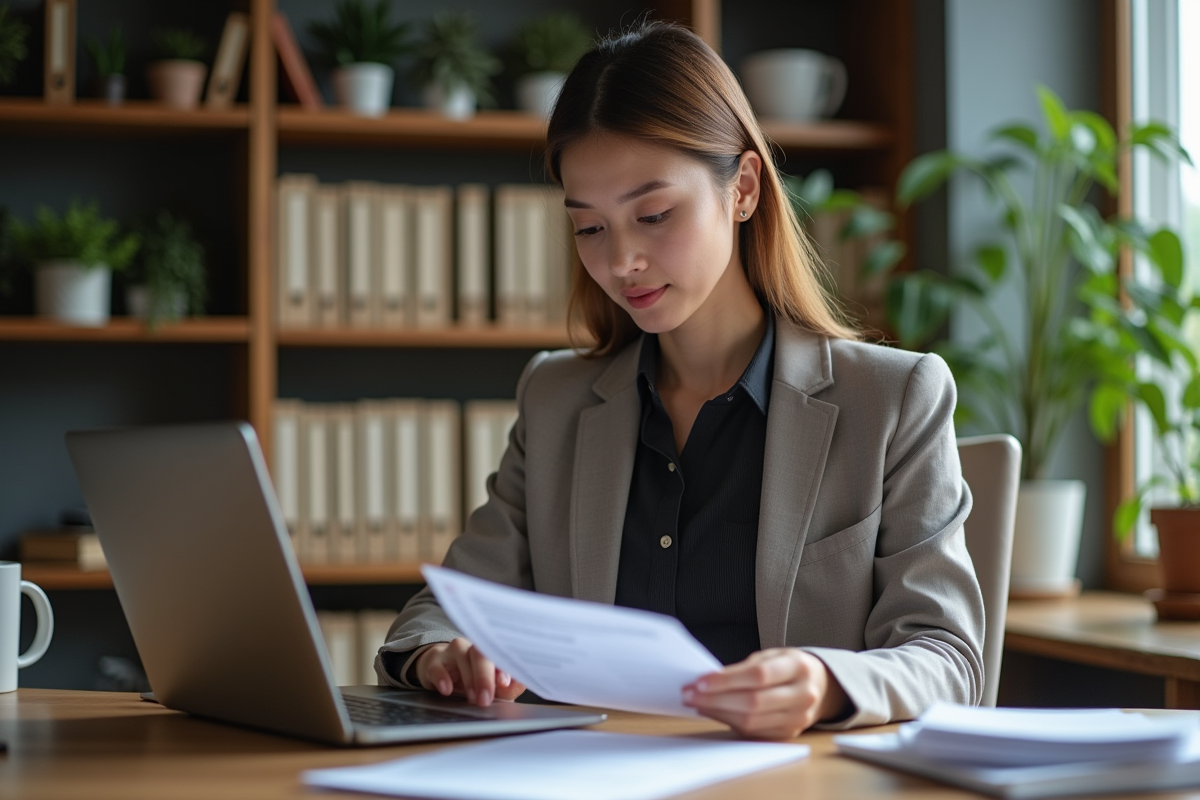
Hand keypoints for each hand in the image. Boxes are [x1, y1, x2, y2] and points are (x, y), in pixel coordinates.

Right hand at [413, 637, 525, 706]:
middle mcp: (473, 648)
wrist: (442, 674)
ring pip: (461, 654)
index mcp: (491, 652)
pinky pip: (437, 665)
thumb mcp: (493, 687)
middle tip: (486, 699)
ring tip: (472, 698)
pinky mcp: (434, 661)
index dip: (504, 666)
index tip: (505, 683)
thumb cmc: (473, 680)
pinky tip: (447, 689)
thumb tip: (522, 683)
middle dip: (485, 676)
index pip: (499, 653)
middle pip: (481, 652)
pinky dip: (442, 677)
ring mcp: (453, 652)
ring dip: (468, 677)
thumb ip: (509, 687)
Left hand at [681, 648, 847, 738]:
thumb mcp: (773, 655)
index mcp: (799, 668)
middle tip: (689, 694)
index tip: (700, 681)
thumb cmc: (789, 667)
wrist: (820, 687)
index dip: (727, 680)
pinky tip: (713, 712)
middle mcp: (802, 695)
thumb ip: (746, 667)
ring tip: (696, 703)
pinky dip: (729, 722)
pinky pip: (753, 732)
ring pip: (751, 721)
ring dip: (718, 712)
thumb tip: (710, 680)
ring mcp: (797, 718)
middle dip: (715, 699)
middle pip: (753, 702)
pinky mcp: (788, 734)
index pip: (758, 676)